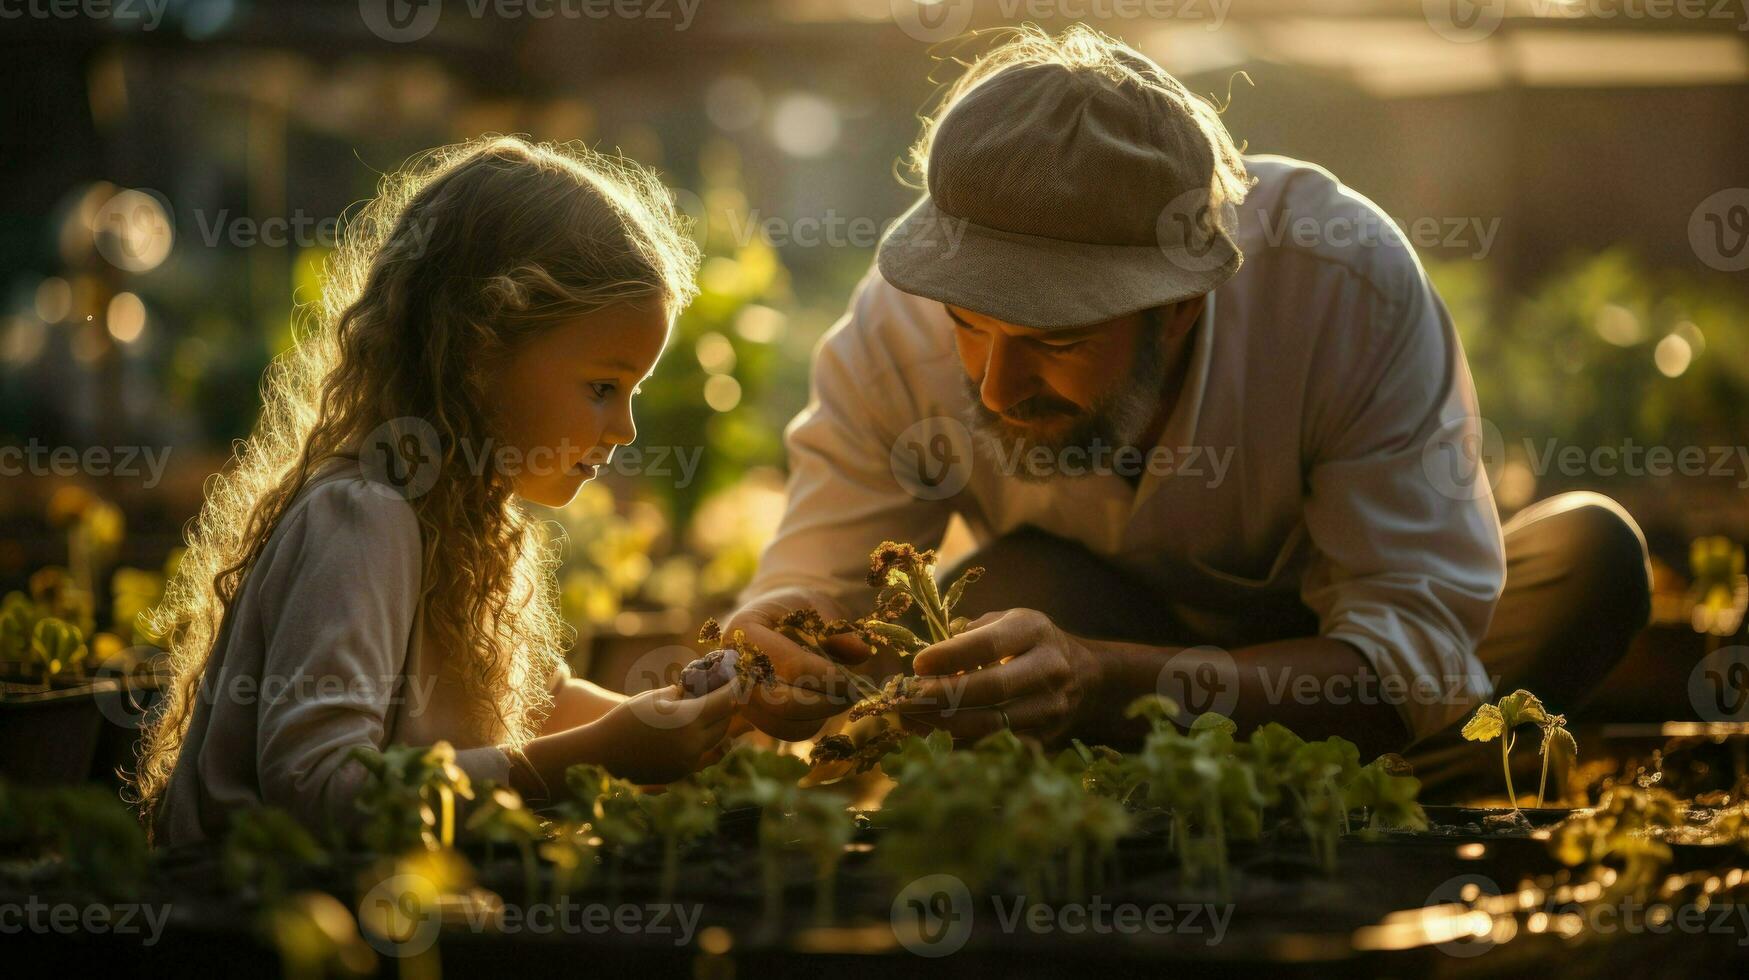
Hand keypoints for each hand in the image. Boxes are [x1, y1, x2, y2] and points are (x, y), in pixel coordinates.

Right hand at [583, 679, 743, 783]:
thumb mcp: (657, 698)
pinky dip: (706, 744)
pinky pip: (703, 757)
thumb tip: (705, 687)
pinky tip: (703, 733)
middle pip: (724, 723)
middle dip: (727, 708)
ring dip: (719, 727)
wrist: (603, 751)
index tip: (740, 680)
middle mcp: (693, 743)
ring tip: (717, 713)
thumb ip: (684, 693)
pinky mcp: (681, 774)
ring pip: (717, 743)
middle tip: (729, 695)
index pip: (725, 701)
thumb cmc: (627, 717)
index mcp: (688, 719)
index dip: (735, 689)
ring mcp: (688, 761)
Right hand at [724, 588, 871, 740]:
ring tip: (843, 696)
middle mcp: (734, 668)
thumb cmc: (796, 609)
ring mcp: (740, 696)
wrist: (775, 620)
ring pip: (785, 724)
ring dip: (822, 715)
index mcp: (744, 631)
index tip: (856, 680)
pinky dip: (812, 723)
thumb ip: (836, 628)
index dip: (829, 677)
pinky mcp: (754, 715)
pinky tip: (826, 702)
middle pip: (782, 704)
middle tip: (855, 694)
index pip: (793, 666)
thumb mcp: (816, 606)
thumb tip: (862, 652)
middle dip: (826, 703)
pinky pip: (787, 730)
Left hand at [899, 608, 1103, 744]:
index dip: (950, 655)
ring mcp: (1051, 706)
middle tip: (904, 699)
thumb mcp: (1005, 624)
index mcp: (1034, 630)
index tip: (917, 664)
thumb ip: (968, 637)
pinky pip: (996, 745)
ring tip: (910, 720)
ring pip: (992, 723)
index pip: (988, 644)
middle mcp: (1049, 667)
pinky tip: (932, 737)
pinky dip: (961, 744)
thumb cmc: (1028, 644)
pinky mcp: (1047, 737)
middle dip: (942, 695)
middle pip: (992, 688)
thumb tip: (925, 665)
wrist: (1085, 675)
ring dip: (945, 724)